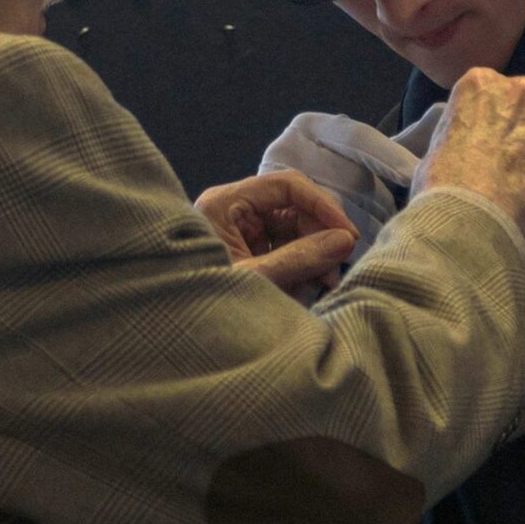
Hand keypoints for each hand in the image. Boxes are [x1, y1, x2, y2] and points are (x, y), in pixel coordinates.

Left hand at [197, 171, 358, 303]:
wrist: (176, 338)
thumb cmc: (202, 301)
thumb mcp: (253, 278)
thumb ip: (299, 258)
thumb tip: (345, 241)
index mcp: (226, 204)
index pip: (286, 185)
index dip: (322, 205)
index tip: (348, 234)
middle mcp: (235, 213)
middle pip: (294, 210)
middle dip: (321, 237)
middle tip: (335, 270)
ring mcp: (243, 236)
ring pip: (295, 233)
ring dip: (316, 256)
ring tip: (323, 285)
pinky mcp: (251, 258)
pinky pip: (287, 254)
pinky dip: (303, 269)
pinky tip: (309, 288)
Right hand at [416, 68, 524, 237]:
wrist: (466, 213)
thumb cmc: (441, 179)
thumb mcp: (440, 133)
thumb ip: (468, 120)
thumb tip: (475, 133)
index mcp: (484, 83)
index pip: (504, 86)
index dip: (504, 111)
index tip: (496, 131)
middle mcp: (523, 93)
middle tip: (520, 147)